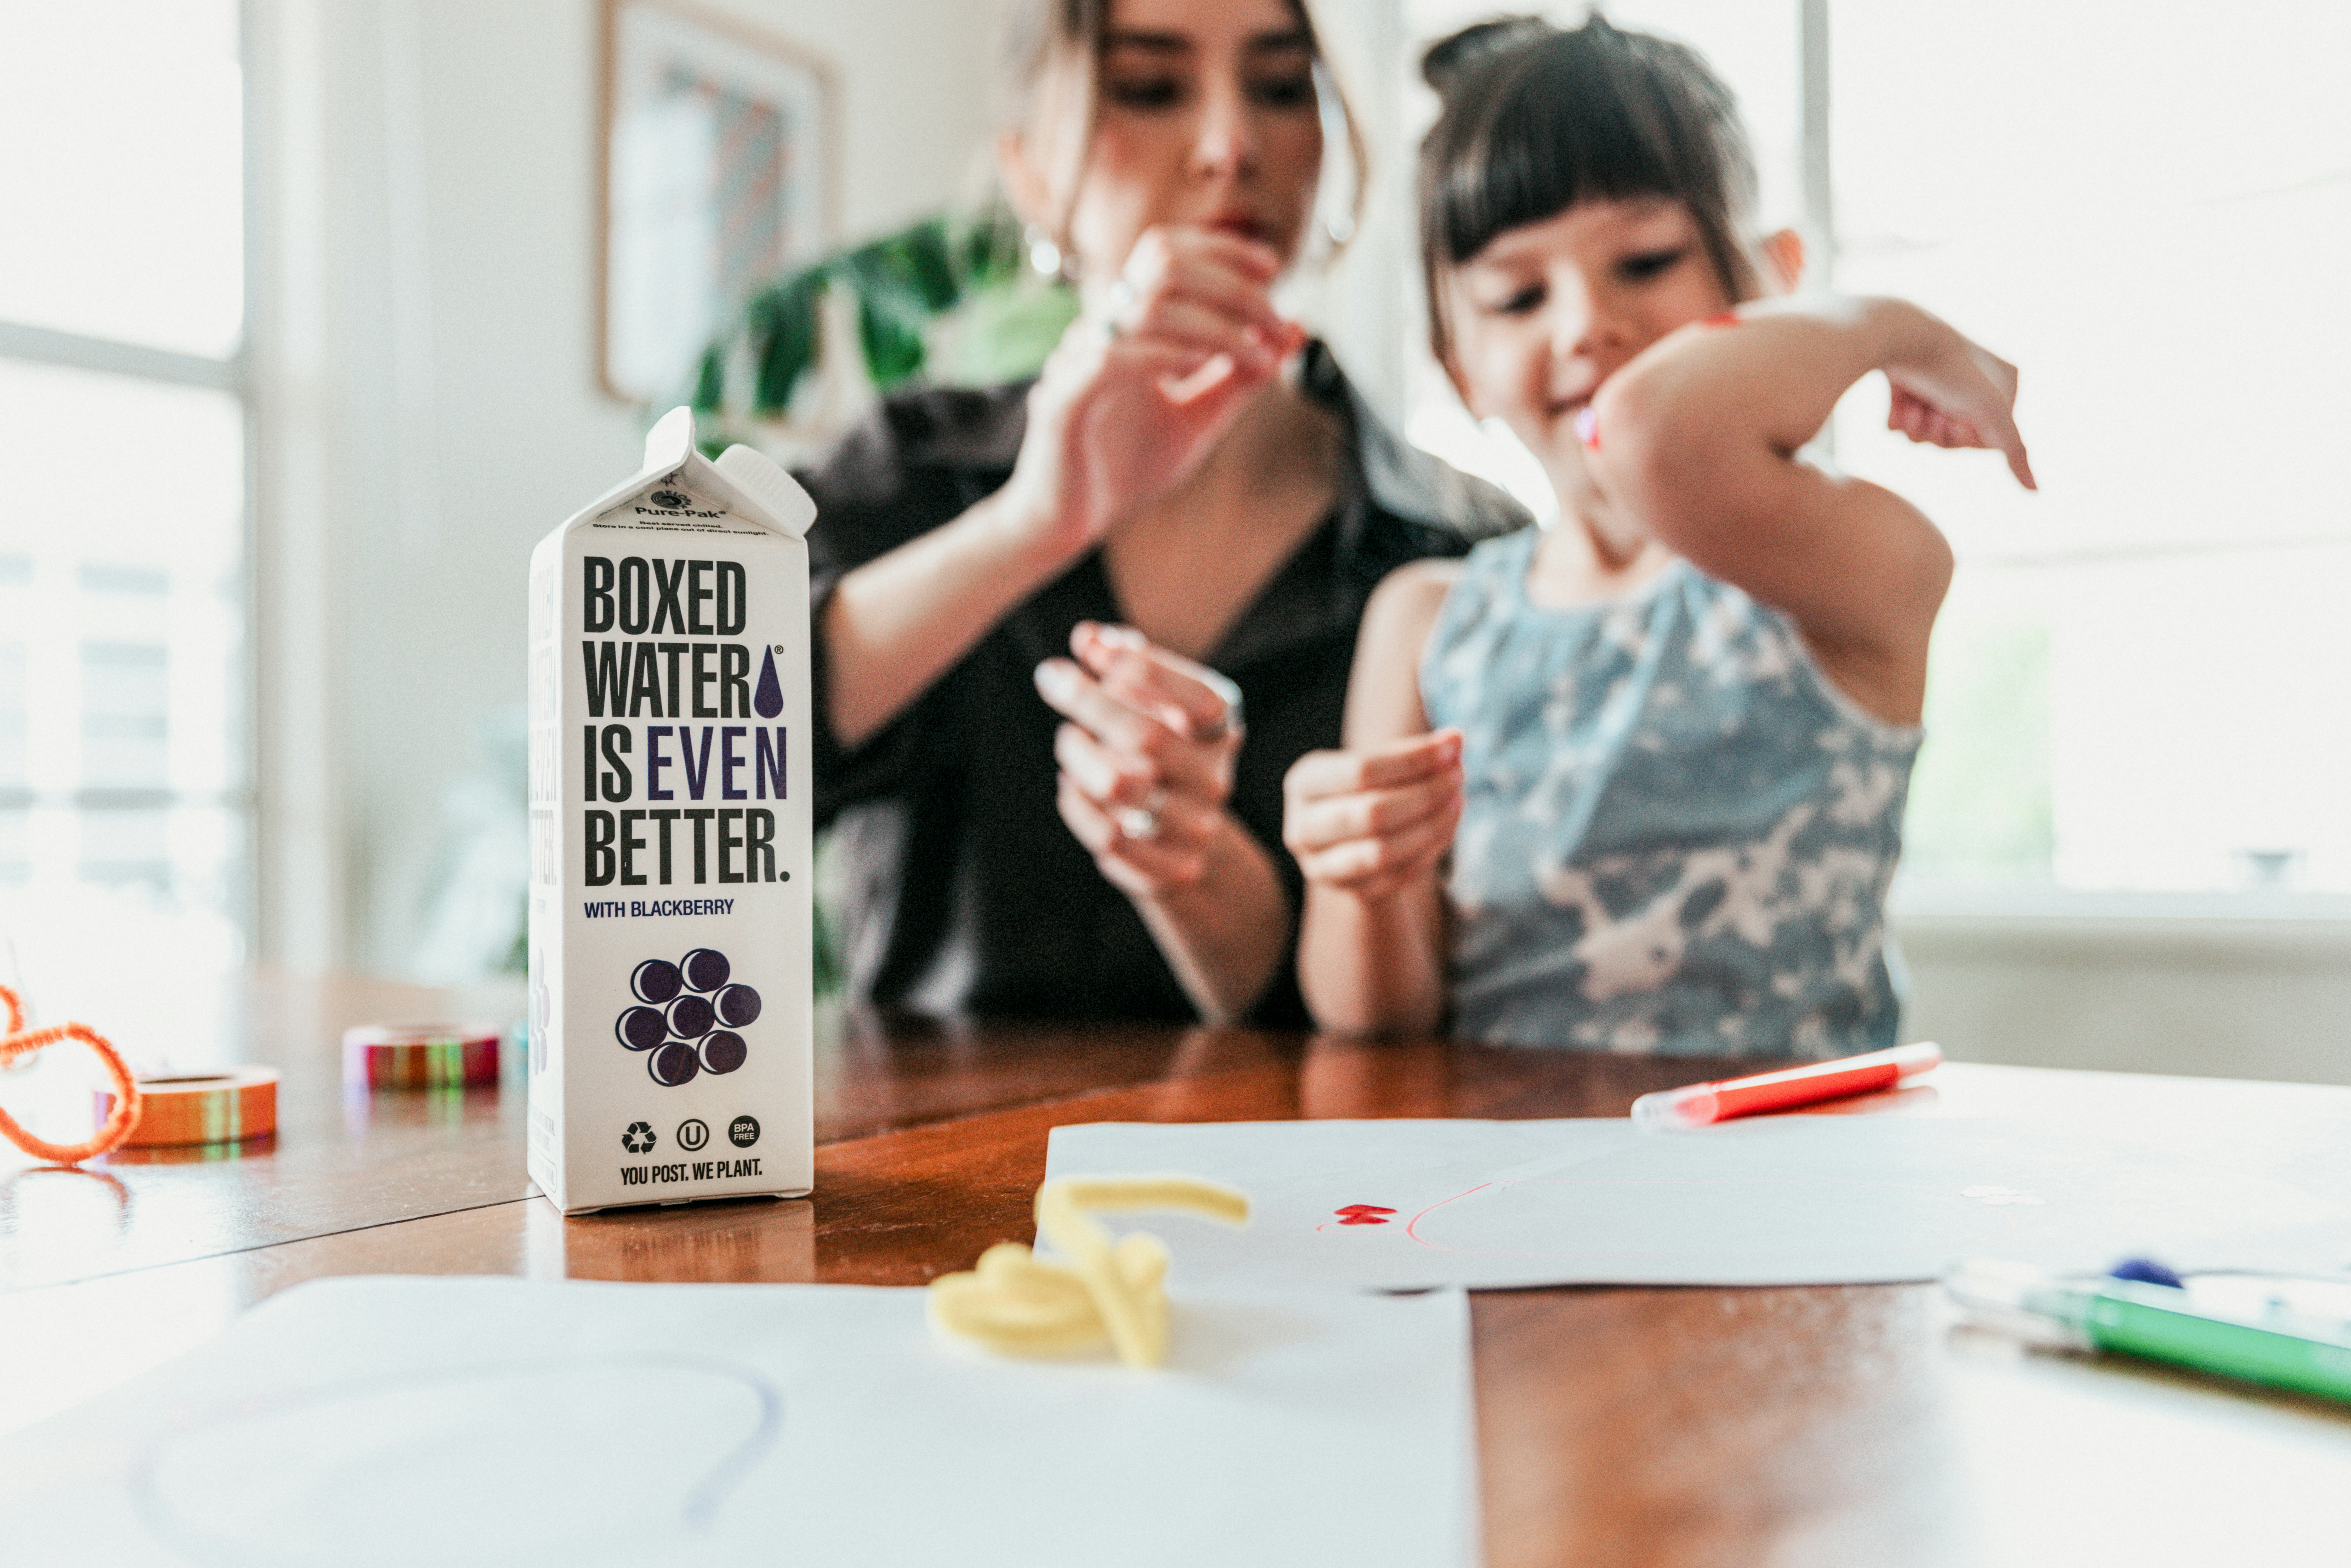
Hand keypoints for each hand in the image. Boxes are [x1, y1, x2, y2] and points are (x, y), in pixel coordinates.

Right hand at [993, 227, 1307, 561]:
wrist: (1070, 520)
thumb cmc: (1127, 466)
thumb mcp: (1199, 416)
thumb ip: (1242, 376)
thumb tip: (1295, 329)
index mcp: (1128, 326)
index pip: (1168, 252)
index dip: (1222, 250)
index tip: (1273, 270)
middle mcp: (1101, 330)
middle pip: (1164, 264)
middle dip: (1232, 286)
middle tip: (1275, 322)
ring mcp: (1079, 360)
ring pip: (1148, 306)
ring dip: (1214, 326)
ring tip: (1253, 355)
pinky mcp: (1064, 400)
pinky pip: (1112, 358)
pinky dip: (1163, 356)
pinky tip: (1197, 369)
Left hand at [1034, 621, 1247, 898]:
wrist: (1191, 846)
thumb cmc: (1162, 758)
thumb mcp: (1154, 708)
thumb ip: (1125, 665)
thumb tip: (1089, 638)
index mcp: (1222, 734)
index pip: (1197, 697)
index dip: (1144, 667)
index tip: (1091, 646)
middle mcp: (1215, 781)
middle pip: (1148, 736)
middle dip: (1089, 699)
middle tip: (1051, 677)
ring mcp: (1194, 829)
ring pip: (1119, 785)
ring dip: (1079, 754)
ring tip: (1069, 740)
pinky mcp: (1170, 871)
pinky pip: (1107, 836)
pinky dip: (1076, 804)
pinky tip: (1072, 786)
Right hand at [1282, 730, 1464, 901]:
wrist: (1348, 842)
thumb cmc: (1365, 790)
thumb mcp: (1375, 765)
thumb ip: (1410, 753)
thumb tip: (1454, 741)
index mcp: (1303, 783)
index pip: (1361, 770)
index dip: (1412, 759)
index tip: (1453, 745)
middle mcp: (1303, 828)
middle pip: (1372, 813)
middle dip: (1425, 792)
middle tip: (1459, 775)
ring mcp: (1322, 866)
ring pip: (1384, 851)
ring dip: (1432, 824)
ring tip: (1458, 799)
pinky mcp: (1351, 892)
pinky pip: (1398, 875)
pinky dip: (1430, 849)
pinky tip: (1447, 825)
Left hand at [1882, 311, 2036, 489]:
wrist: (1900, 338)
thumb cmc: (1952, 373)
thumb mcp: (1990, 413)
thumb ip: (2014, 452)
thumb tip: (2034, 491)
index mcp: (2006, 380)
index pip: (1989, 437)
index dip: (1967, 437)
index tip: (1960, 418)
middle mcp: (1975, 377)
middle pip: (1955, 437)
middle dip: (1939, 432)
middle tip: (1933, 411)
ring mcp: (1939, 379)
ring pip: (1926, 431)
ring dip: (1916, 427)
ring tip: (1913, 405)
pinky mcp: (1905, 381)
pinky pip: (1901, 421)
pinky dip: (1898, 418)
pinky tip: (1898, 401)